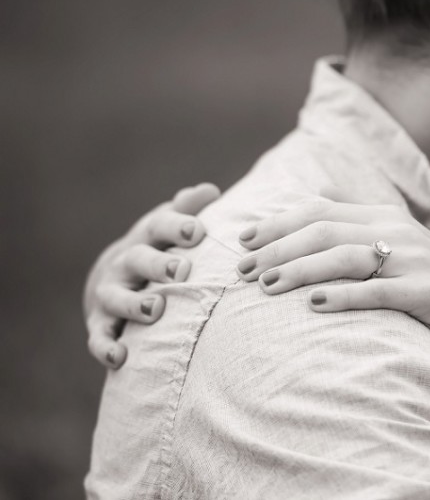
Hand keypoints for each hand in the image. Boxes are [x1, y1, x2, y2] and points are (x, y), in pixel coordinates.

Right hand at [84, 182, 219, 367]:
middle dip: (158, 264)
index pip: (159, 226)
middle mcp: (125, 262)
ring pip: (116, 298)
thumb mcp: (169, 226)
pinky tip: (120, 357)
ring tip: (157, 309)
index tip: (198, 231)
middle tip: (182, 270)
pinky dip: (106, 347)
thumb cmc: (156, 248)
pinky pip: (99, 337)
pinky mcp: (99, 323)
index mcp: (147, 237)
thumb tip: (209, 191)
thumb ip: (188, 209)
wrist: (111, 278)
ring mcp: (109, 293)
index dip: (177, 226)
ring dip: (135, 304)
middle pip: (138, 259)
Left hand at [236, 200, 429, 364]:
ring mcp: (414, 261)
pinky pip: (378, 292)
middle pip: (325, 230)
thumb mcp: (402, 243)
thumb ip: (362, 223)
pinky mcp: (428, 293)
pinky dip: (343, 296)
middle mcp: (397, 231)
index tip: (243, 239)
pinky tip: (314, 305)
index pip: (321, 209)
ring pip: (345, 257)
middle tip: (241, 270)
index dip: (278, 222)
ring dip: (301, 270)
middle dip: (278, 248)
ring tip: (266, 286)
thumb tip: (318, 198)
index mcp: (386, 216)